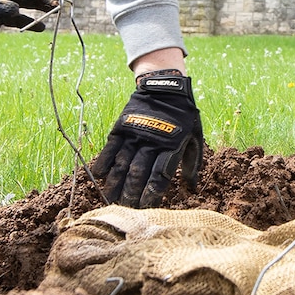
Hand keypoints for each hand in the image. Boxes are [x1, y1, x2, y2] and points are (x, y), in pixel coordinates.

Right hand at [89, 72, 204, 206]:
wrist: (165, 85)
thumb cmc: (184, 115)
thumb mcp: (194, 137)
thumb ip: (192, 163)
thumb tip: (193, 188)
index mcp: (171, 146)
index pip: (159, 176)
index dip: (151, 193)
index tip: (145, 208)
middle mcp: (151, 142)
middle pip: (138, 173)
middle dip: (131, 194)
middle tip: (125, 210)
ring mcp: (135, 134)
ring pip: (122, 163)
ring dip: (115, 183)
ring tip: (109, 200)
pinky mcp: (122, 126)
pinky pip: (110, 147)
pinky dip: (104, 161)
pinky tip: (99, 176)